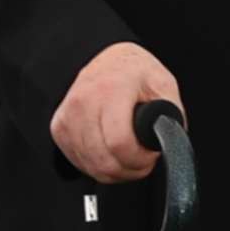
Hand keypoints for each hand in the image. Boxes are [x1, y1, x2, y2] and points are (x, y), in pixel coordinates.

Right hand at [55, 41, 186, 181]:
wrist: (105, 60)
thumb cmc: (134, 72)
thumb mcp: (163, 84)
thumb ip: (170, 115)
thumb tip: (169, 143)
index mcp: (111, 89)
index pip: (120, 142)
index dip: (139, 159)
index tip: (150, 156)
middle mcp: (84, 103)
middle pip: (104, 161)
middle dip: (130, 169)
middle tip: (143, 161)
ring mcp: (67, 117)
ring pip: (92, 166)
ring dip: (115, 171)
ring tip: (129, 157)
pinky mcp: (59, 129)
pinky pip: (80, 162)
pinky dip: (99, 166)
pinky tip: (112, 154)